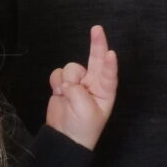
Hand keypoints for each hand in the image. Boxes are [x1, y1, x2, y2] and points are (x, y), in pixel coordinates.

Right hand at [44, 25, 118, 151]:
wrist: (64, 138)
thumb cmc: (83, 128)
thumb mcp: (85, 111)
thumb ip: (77, 92)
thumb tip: (67, 82)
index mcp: (106, 92)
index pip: (109, 74)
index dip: (110, 64)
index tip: (111, 53)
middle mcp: (94, 84)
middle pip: (96, 59)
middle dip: (97, 44)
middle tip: (97, 29)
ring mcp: (79, 83)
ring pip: (72, 68)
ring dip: (66, 79)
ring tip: (65, 95)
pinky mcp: (64, 84)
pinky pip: (59, 73)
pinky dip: (56, 82)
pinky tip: (58, 93)